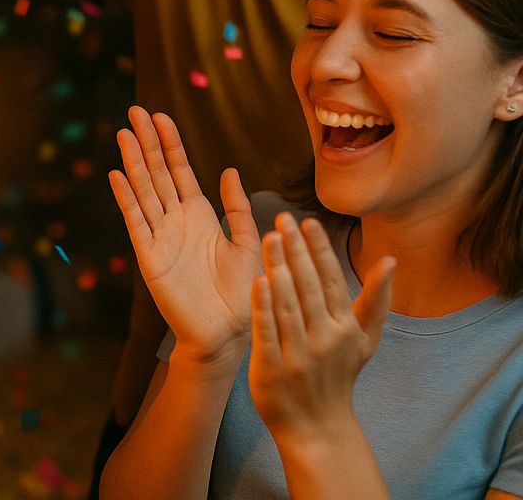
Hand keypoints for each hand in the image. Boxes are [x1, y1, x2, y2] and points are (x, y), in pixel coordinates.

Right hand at [108, 107, 261, 365]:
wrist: (229, 333)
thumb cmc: (243, 292)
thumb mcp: (249, 242)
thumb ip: (237, 208)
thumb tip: (228, 170)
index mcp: (200, 215)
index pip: (180, 170)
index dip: (170, 144)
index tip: (160, 116)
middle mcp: (176, 220)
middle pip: (156, 173)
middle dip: (147, 142)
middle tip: (135, 111)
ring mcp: (160, 236)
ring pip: (144, 190)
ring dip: (133, 162)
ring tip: (124, 133)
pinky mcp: (150, 255)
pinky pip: (136, 220)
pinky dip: (127, 198)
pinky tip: (118, 175)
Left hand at [248, 215, 393, 441]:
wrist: (319, 429)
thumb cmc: (339, 377)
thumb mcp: (364, 342)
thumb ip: (376, 302)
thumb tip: (391, 261)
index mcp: (345, 329)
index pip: (332, 282)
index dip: (320, 251)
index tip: (308, 221)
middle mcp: (325, 339)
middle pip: (310, 287)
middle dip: (297, 251)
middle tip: (282, 219)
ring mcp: (299, 355)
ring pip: (289, 306)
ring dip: (280, 270)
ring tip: (270, 238)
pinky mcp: (273, 368)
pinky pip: (268, 332)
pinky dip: (264, 307)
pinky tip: (257, 280)